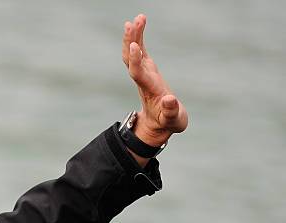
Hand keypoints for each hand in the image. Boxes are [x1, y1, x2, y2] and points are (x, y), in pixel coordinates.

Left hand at [122, 14, 187, 146]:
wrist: (158, 124)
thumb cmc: (167, 122)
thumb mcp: (173, 120)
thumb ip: (171, 111)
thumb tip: (169, 100)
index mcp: (149, 90)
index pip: (137, 74)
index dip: (135, 61)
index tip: (134, 46)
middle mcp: (143, 79)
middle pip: (131, 59)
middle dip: (130, 42)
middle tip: (130, 24)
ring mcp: (144, 73)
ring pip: (134, 53)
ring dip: (134, 35)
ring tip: (137, 18)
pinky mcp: (147, 69)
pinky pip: (140, 50)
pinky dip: (139, 36)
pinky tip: (140, 21)